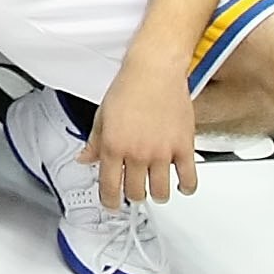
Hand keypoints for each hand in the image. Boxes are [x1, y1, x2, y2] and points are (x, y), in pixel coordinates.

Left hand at [82, 61, 199, 207]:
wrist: (154, 71)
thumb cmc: (128, 88)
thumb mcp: (102, 115)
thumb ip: (94, 142)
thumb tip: (84, 159)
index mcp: (114, 146)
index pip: (109, 187)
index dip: (110, 201)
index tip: (112, 203)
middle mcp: (137, 153)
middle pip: (135, 193)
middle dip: (133, 195)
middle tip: (134, 189)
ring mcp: (162, 152)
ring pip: (160, 192)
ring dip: (157, 194)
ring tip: (156, 187)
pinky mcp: (184, 147)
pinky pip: (189, 179)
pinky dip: (186, 187)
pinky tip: (181, 184)